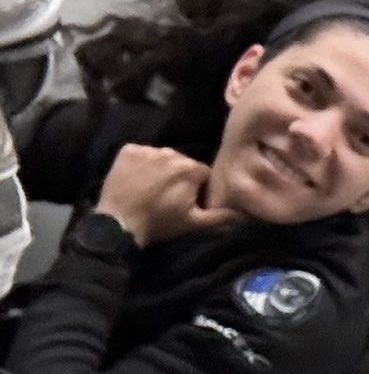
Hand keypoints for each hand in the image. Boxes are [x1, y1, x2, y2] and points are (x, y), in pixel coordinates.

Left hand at [95, 144, 240, 245]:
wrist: (118, 223)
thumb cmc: (161, 223)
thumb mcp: (196, 224)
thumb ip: (222, 216)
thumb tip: (245, 213)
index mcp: (190, 168)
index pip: (204, 174)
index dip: (200, 189)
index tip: (191, 202)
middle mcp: (170, 152)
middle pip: (183, 164)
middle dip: (181, 177)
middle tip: (172, 197)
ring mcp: (146, 150)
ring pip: (163, 158)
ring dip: (162, 169)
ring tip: (154, 189)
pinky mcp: (127, 151)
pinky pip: (142, 153)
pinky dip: (142, 163)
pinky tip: (138, 179)